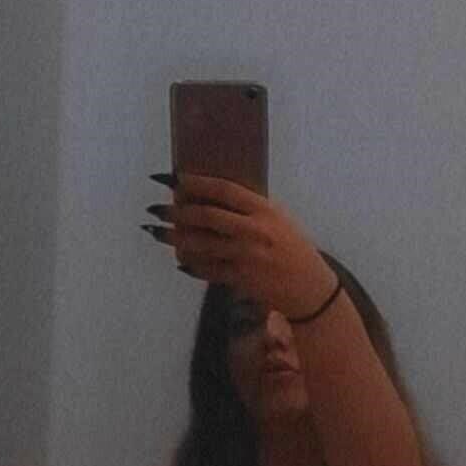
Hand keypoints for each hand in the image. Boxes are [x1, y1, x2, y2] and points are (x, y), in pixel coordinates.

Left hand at [145, 172, 337, 318]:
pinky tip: (180, 259)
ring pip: (201, 243)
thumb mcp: (278, 219)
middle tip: (156, 208)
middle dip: (176, 211)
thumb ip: (249, 208)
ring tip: (156, 231)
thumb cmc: (292, 248)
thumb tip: (208, 194)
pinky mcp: (241, 278)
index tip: (173, 178)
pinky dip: (190, 264)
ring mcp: (247, 256)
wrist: (309, 286)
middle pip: (206, 216)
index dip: (195, 183)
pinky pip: (207, 269)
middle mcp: (254, 231)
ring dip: (173, 238)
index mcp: (264, 210)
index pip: (224, 190)